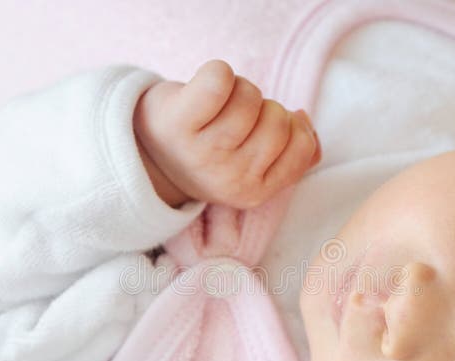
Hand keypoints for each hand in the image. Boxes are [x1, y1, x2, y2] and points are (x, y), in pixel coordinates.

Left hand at [133, 59, 320, 208]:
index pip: (300, 145)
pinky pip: (219, 79)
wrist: (149, 153)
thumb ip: (294, 154)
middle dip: (263, 108)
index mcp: (254, 193)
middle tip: (235, 117)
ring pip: (251, 97)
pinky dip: (217, 72)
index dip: (288, 125)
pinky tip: (204, 89)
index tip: (262, 129)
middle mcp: (230, 179)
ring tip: (218, 106)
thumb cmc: (212, 151)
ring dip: (239, 90)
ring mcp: (203, 153)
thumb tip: (305, 122)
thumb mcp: (254, 165)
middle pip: (278, 119)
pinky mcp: (178, 122)